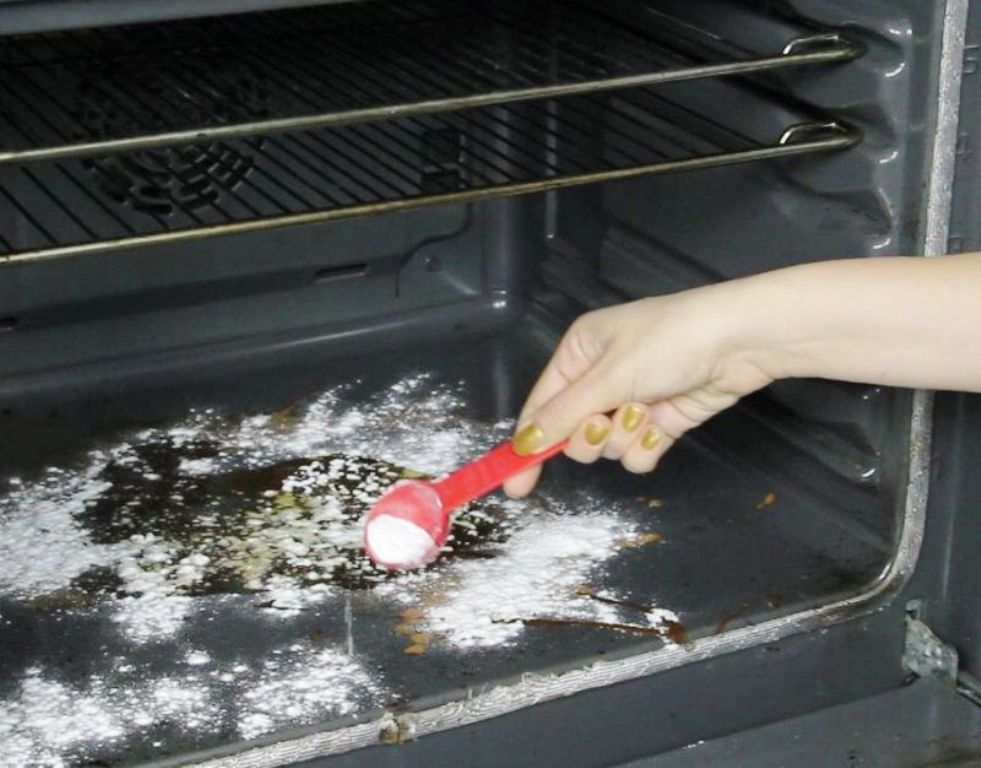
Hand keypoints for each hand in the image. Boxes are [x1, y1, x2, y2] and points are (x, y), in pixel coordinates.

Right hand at [503, 281, 774, 496]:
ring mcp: (631, 401)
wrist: (740, 342)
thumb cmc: (669, 342)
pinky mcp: (660, 420)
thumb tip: (523, 444)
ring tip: (648, 412)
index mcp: (578, 352)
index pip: (540, 407)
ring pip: (606, 446)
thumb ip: (563, 415)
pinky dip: (648, 446)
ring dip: (624, 437)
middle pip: (571, 432)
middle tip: (607, 422)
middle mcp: (600, 377)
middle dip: (590, 436)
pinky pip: (637, 452)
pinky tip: (664, 427)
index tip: (514, 484)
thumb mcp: (608, 376)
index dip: (527, 445)